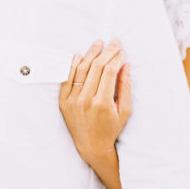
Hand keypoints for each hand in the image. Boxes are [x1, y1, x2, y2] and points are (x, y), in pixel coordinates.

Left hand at [59, 39, 131, 164]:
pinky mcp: (63, 101)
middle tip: (113, 43)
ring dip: (90, 54)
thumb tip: (125, 65)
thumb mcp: (125, 111)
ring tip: (98, 44)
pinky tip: (80, 55)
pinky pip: (67, 78)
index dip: (116, 58)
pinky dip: (73, 65)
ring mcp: (72, 100)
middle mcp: (86, 100)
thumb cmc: (111, 128)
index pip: (110, 72)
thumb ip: (126, 87)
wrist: (91, 145)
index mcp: (103, 103)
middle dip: (107, 52)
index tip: (121, 51)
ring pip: (81, 69)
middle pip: (97, 67)